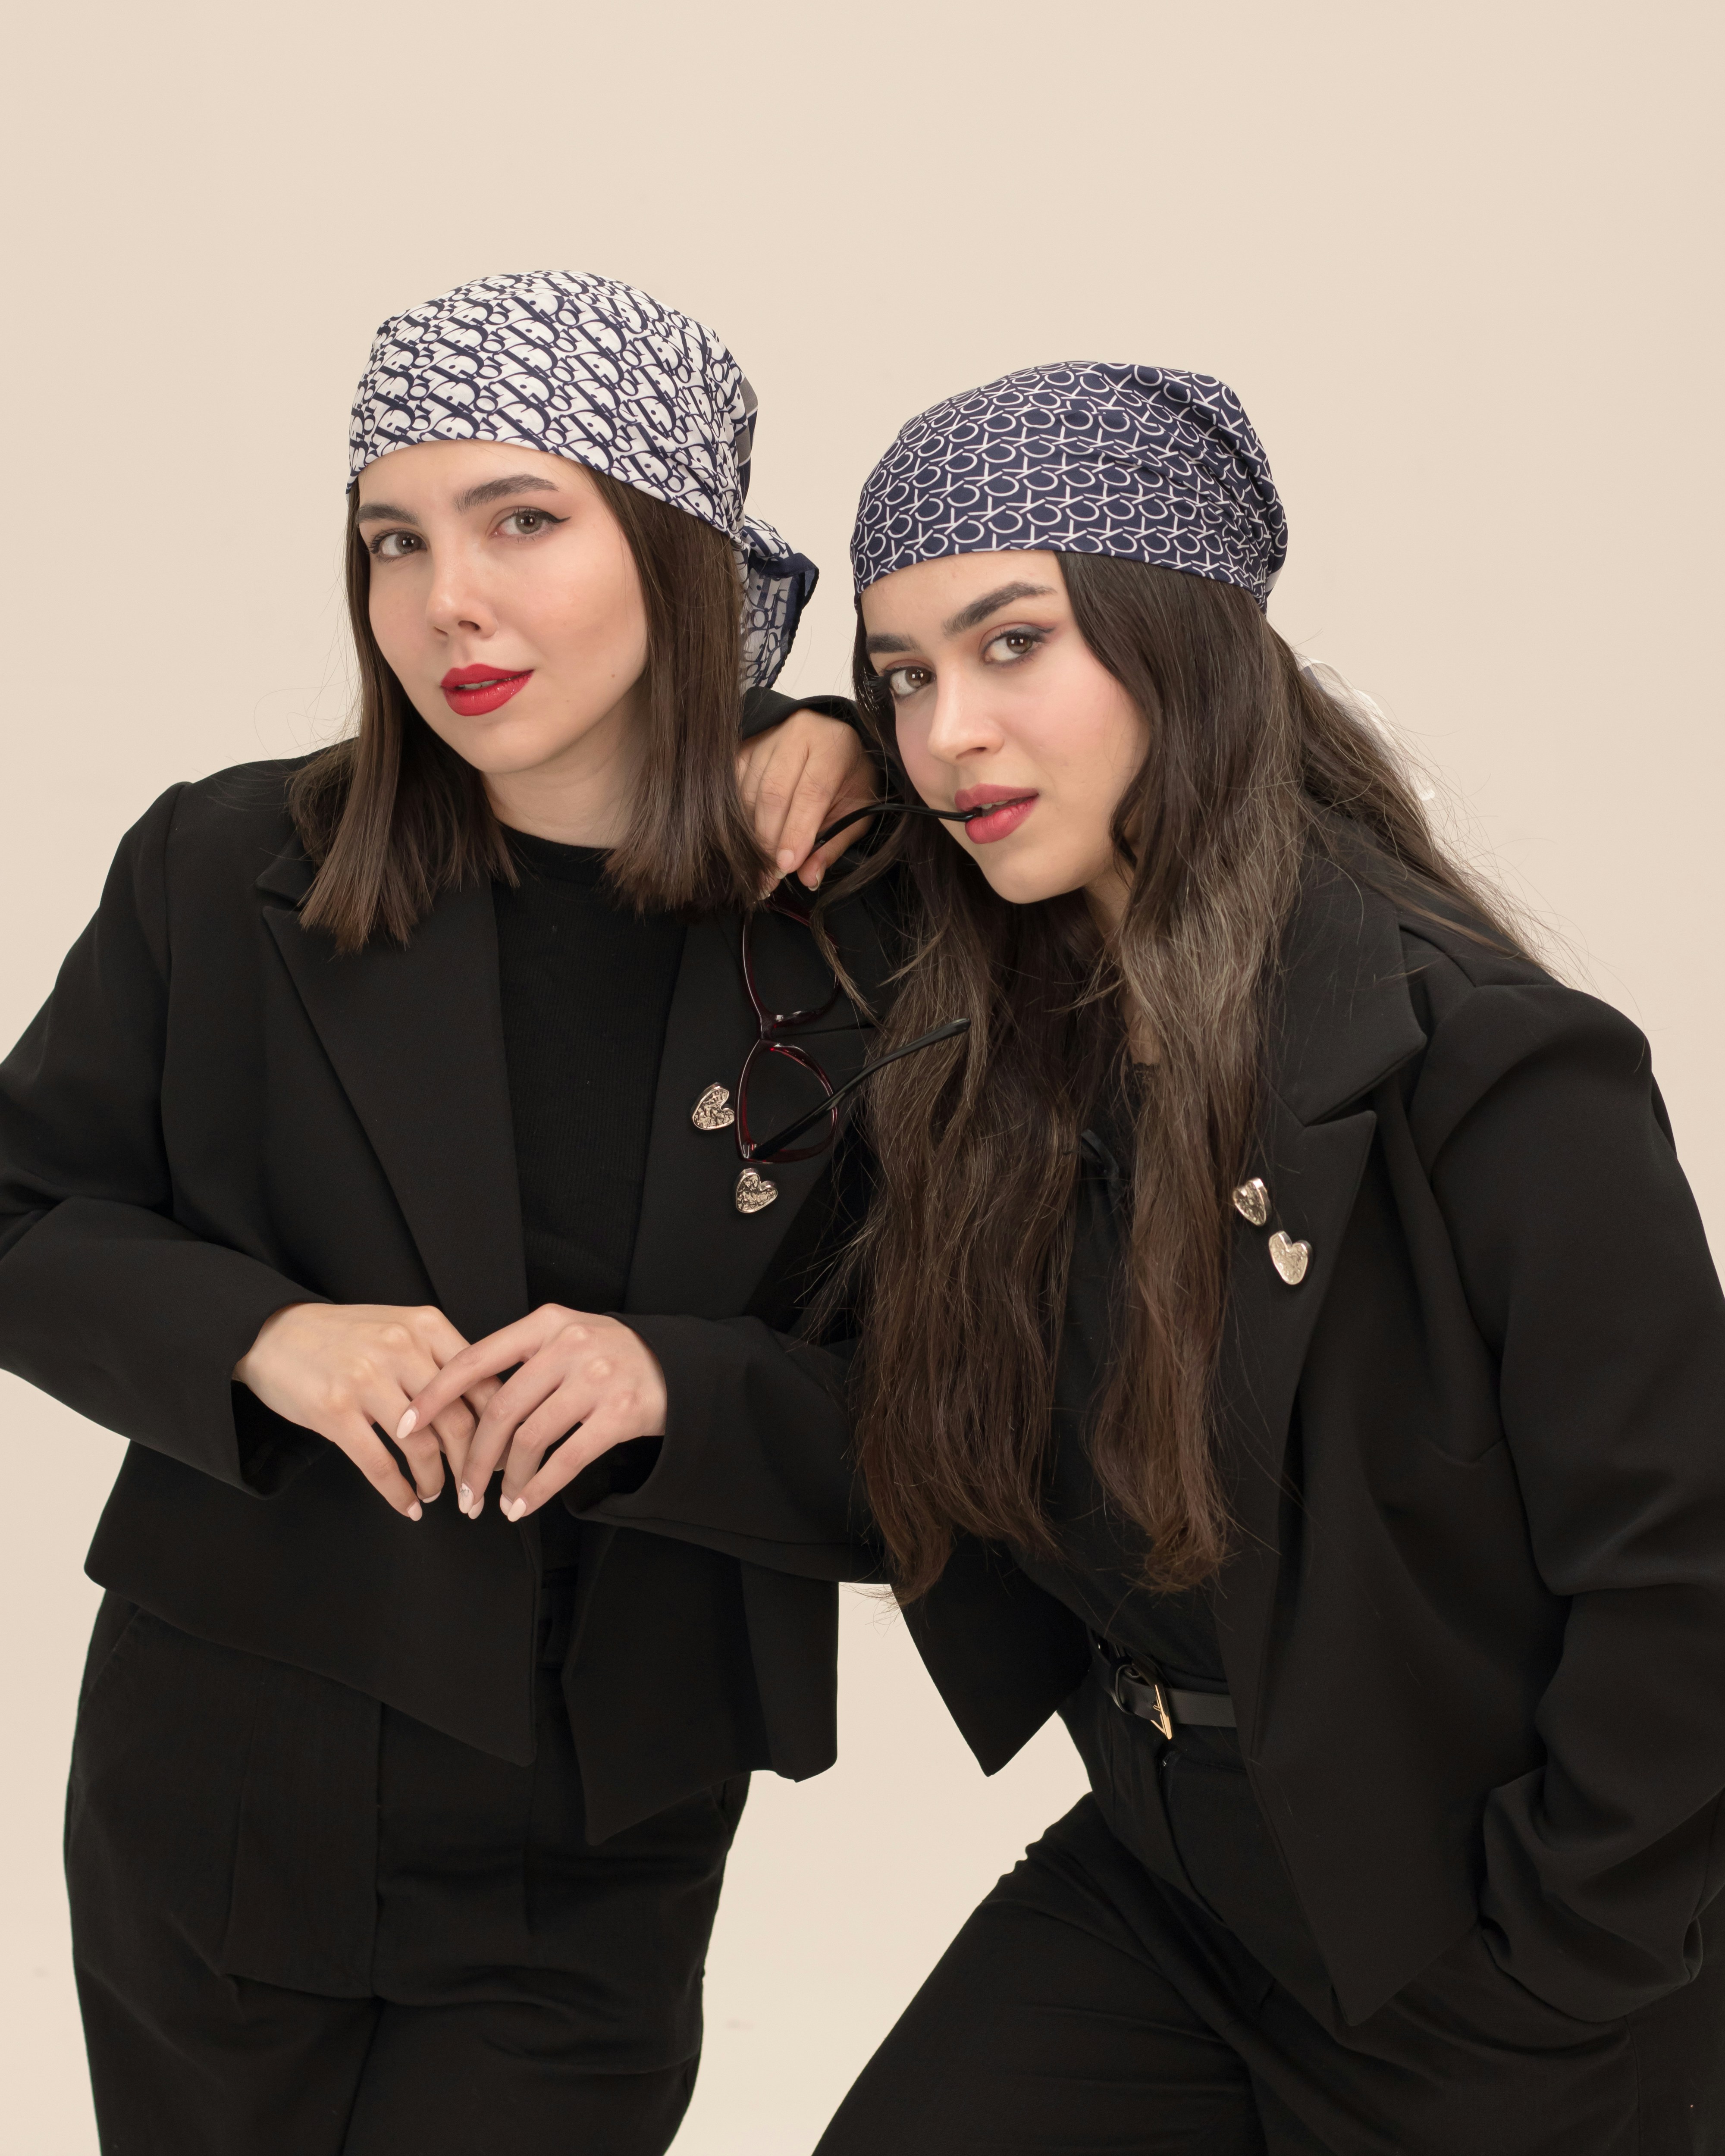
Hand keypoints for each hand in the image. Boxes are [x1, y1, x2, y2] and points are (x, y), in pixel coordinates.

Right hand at [234, 1302, 490, 1517]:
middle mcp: (402, 1348)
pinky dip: (399, 1493)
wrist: (271, 1332)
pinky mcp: (334, 1409)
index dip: (500, 1430)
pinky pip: (379, 1464)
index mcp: (427, 1326)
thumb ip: (440, 1361)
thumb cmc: (343, 1337)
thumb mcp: (400, 1330)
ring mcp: (366, 1378)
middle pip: (460, 1421)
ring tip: (436, 1493)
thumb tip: (487, 1411)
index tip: (504, 1458)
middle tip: (477, 1492)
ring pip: (423, 1447)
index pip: (484, 1385)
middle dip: (475, 1467)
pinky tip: (408, 1506)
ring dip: (436, 1481)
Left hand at [397, 1306, 666, 1521]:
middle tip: (462, 1490)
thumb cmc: (608, 1357)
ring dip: (508, 1480)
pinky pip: (567, 1459)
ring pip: (531, 1438)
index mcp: (546, 1323)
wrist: (679, 1368)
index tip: (406, 1424)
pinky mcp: (620, 1413)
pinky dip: (540, 1488)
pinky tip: (525, 1506)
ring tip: (499, 1503)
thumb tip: (460, 1402)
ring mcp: (597, 1378)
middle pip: (501, 1409)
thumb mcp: (564, 1338)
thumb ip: (520, 1360)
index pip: (476, 1357)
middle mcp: (569, 1345)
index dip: (436, 1394)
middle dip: (473, 1458)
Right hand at [738, 708, 877, 890]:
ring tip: (760, 866)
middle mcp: (797, 733)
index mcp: (832, 745)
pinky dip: (739, 818)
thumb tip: (808, 878)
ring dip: (751, 835)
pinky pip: (734, 787)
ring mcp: (767, 737)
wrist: (835, 745)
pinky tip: (749, 839)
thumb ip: (834, 844)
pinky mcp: (745, 747)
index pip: (811, 793)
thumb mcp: (856, 813)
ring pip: (749, 793)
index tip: (786, 867)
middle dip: (769, 841)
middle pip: (773, 794)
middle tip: (769, 877)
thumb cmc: (850, 781)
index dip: (796, 832)